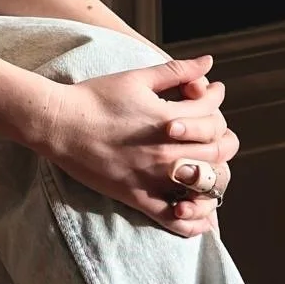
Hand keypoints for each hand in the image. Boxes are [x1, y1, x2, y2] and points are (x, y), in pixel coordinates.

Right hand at [36, 54, 237, 237]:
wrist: (60, 124)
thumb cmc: (96, 97)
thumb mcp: (137, 78)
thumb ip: (176, 71)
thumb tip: (208, 62)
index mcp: (168, 120)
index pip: (213, 114)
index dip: (216, 100)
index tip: (212, 92)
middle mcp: (166, 152)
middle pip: (217, 151)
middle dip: (224, 137)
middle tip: (217, 128)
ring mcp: (154, 178)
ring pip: (205, 186)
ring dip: (216, 175)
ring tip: (211, 164)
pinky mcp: (139, 198)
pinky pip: (177, 220)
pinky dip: (196, 221)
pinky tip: (200, 212)